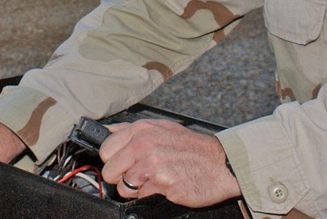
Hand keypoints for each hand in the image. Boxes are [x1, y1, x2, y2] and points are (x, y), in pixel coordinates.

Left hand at [98, 119, 240, 207]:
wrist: (220, 164)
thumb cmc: (192, 148)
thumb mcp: (161, 128)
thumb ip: (132, 130)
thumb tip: (106, 130)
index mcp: (141, 130)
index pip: (105, 149)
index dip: (113, 160)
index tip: (124, 164)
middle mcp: (144, 144)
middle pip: (110, 172)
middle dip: (122, 178)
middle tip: (141, 175)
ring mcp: (153, 164)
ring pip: (124, 188)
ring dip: (137, 189)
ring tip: (155, 180)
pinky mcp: (162, 183)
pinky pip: (142, 197)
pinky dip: (152, 196)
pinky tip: (165, 186)